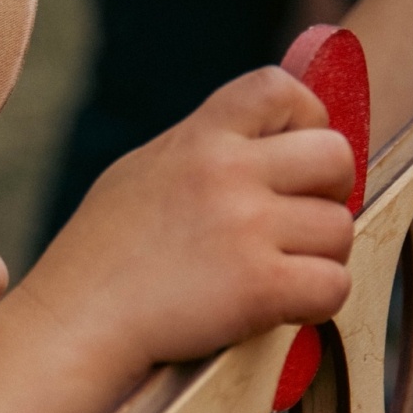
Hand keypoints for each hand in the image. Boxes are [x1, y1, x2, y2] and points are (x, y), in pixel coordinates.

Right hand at [18, 67, 354, 370]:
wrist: (72, 323)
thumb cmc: (98, 260)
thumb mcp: (138, 176)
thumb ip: (198, 153)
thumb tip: (260, 146)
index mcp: (197, 138)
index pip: (280, 89)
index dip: (308, 119)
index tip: (292, 159)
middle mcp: (226, 171)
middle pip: (335, 156)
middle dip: (330, 193)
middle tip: (296, 227)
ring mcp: (245, 227)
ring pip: (340, 228)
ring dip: (318, 257)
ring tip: (275, 275)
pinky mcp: (259, 286)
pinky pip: (334, 285)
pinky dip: (315, 304)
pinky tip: (278, 310)